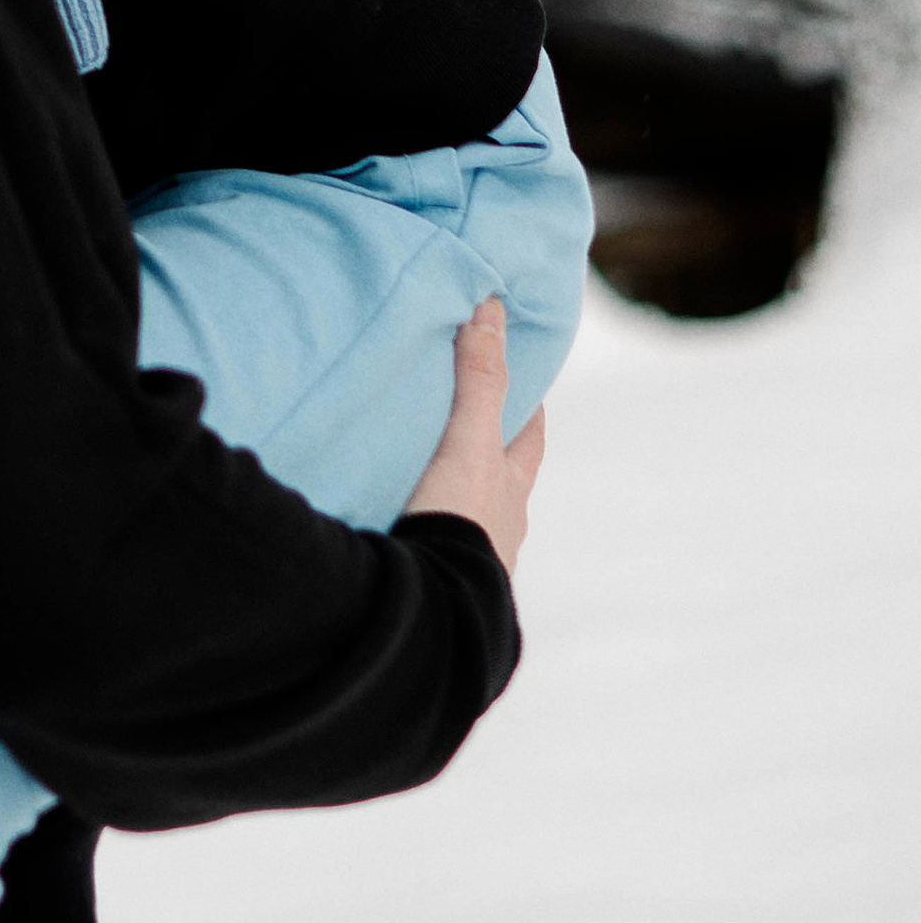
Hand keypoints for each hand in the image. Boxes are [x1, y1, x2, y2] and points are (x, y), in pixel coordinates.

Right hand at [401, 298, 544, 577]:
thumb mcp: (468, 443)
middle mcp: (499, 528)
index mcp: (510, 490)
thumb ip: (477, 381)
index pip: (529, 437)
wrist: (432, 613)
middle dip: (483, 451)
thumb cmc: (459, 525)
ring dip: (448, 497)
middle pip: (498, 478)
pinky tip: (393, 529)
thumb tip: (492, 308)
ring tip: (413, 477)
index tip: (517, 375)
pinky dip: (421, 533)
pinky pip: (433, 548)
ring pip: (465, 517)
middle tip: (457, 419)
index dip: (526, 406)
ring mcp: (470, 561)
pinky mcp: (436, 585)